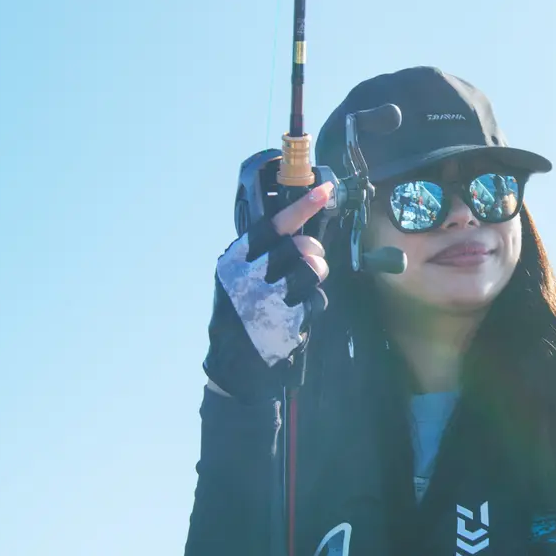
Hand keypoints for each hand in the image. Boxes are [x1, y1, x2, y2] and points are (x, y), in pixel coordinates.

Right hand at [203, 183, 332, 399]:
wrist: (232, 364)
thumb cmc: (239, 315)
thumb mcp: (237, 279)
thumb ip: (260, 255)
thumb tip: (298, 233)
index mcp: (235, 260)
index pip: (272, 225)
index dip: (302, 207)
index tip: (324, 191)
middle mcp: (249, 275)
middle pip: (300, 246)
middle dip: (313, 251)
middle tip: (309, 261)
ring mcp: (268, 297)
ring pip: (312, 268)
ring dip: (317, 274)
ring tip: (305, 286)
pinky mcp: (285, 318)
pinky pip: (316, 298)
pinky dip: (314, 303)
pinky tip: (298, 312)